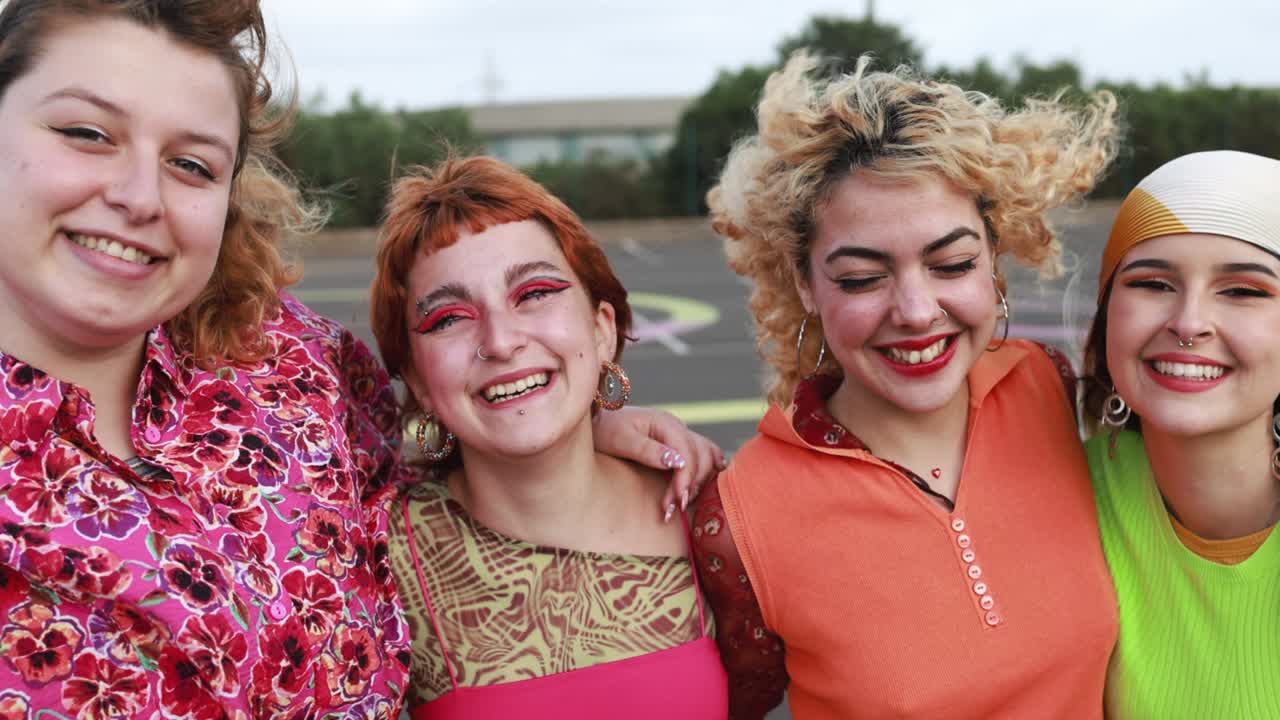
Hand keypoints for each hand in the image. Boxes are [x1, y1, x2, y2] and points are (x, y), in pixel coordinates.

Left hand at [593, 406, 726, 520]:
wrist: (596, 425)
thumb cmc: (605, 431)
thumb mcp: (621, 440)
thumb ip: (648, 450)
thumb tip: (676, 462)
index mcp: (665, 422)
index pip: (687, 452)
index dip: (686, 478)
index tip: (678, 500)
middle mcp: (677, 427)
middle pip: (701, 456)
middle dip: (690, 484)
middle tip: (672, 508)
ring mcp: (679, 436)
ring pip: (706, 456)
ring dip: (698, 481)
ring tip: (680, 502)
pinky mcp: (677, 446)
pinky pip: (703, 456)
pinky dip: (706, 470)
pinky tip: (703, 486)